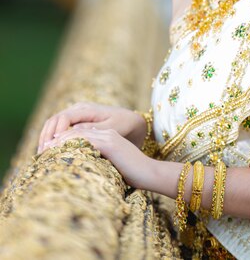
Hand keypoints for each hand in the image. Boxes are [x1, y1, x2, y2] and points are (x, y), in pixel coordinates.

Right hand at [37, 101, 146, 153]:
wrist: (133, 121)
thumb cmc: (124, 125)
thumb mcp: (110, 129)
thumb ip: (91, 130)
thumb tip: (71, 132)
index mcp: (86, 109)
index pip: (62, 119)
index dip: (54, 133)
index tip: (49, 149)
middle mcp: (79, 108)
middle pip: (54, 120)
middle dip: (46, 136)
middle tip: (41, 154)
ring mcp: (77, 114)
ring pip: (54, 123)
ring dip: (46, 137)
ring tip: (42, 154)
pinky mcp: (77, 121)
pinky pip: (60, 127)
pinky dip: (52, 138)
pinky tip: (50, 151)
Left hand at [38, 127, 152, 188]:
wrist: (151, 173)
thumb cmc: (135, 175)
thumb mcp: (114, 166)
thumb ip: (101, 162)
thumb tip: (86, 172)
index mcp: (108, 137)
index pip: (81, 134)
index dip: (64, 140)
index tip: (50, 150)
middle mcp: (107, 133)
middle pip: (77, 131)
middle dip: (58, 140)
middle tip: (42, 150)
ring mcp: (109, 136)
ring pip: (78, 134)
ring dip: (60, 142)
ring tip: (46, 150)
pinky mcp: (110, 143)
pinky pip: (86, 140)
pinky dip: (71, 144)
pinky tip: (59, 151)